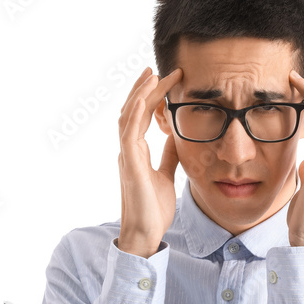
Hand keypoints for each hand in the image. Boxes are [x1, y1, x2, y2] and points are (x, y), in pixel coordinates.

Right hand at [117, 67, 182, 257]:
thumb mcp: (166, 176)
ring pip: (129, 116)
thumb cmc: (153, 208)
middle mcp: (129, 150)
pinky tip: (146, 96)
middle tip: (157, 69)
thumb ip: (168, 157)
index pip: (143, 118)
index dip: (152, 99)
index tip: (166, 82)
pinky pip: (130, 132)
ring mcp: (127, 156)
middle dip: (145, 89)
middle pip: (134, 112)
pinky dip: (137, 111)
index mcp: (137, 153)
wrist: (146, 233)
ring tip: (152, 73)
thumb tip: (176, 139)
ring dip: (140, 93)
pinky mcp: (130, 164)